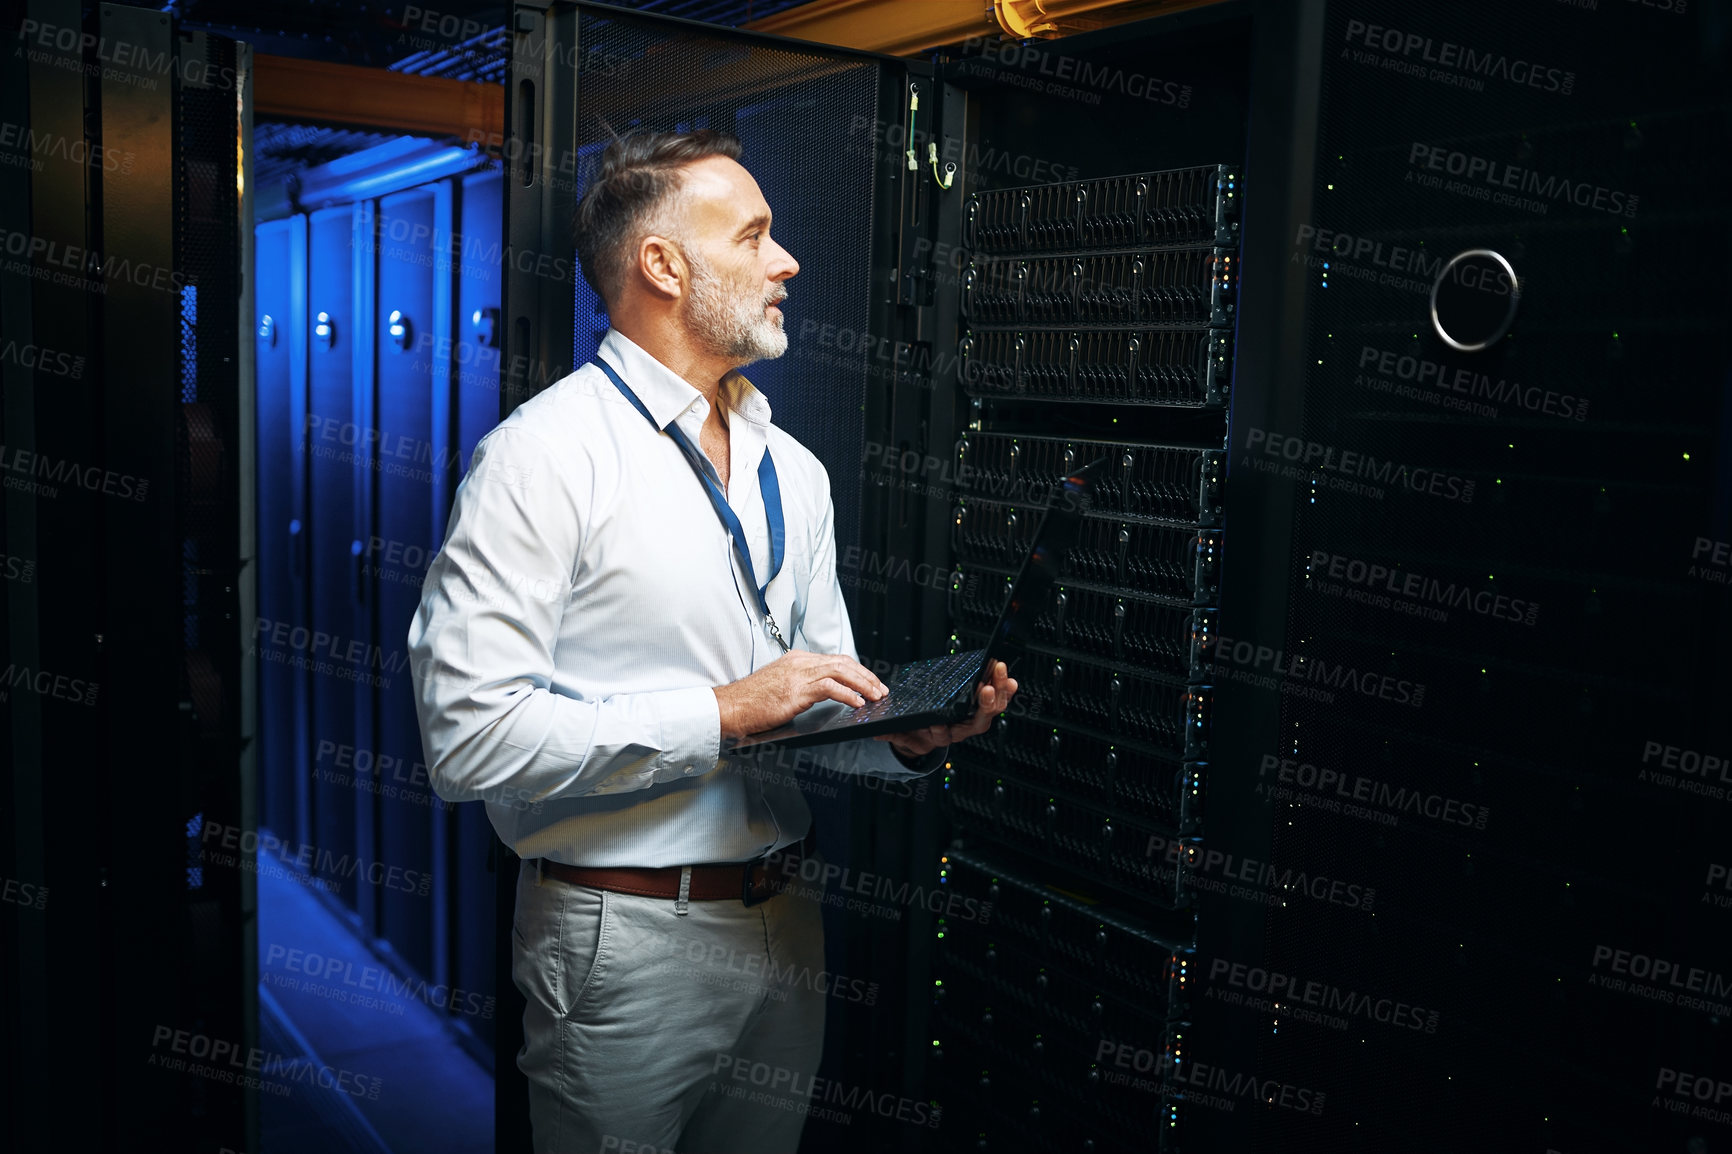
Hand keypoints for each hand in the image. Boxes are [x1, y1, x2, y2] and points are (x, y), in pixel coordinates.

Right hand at [714, 649, 887, 740]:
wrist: (731, 707)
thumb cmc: (750, 701)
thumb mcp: (779, 686)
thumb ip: (799, 685)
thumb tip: (819, 695)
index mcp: (796, 659)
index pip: (835, 659)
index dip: (857, 670)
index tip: (869, 682)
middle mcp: (800, 662)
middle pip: (843, 662)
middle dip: (866, 676)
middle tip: (880, 689)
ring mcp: (798, 674)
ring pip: (841, 672)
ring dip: (863, 684)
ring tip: (875, 696)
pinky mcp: (797, 690)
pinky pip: (831, 688)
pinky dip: (848, 694)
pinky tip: (857, 703)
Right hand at [874, 660, 1017, 760]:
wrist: (927, 735)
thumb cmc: (917, 733)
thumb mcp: (902, 735)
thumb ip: (892, 734)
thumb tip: (877, 733)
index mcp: (942, 736)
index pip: (945, 734)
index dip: (942, 729)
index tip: (937, 723)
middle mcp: (962, 728)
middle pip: (978, 719)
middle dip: (985, 704)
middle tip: (987, 689)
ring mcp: (973, 716)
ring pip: (991, 707)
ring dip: (999, 690)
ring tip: (1002, 673)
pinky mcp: (980, 705)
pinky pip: (996, 698)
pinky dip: (1004, 688)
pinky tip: (1009, 678)